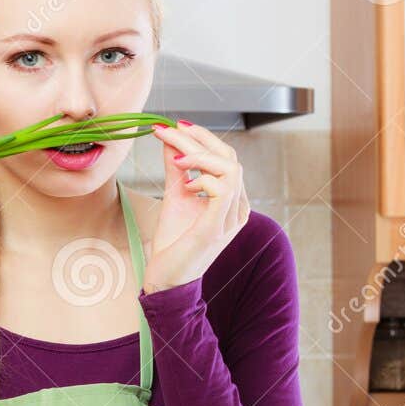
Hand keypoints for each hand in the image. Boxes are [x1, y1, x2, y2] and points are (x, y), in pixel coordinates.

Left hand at [142, 120, 251, 292]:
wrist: (166, 279)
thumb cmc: (173, 242)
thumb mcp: (175, 195)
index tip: (175, 126)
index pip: (226, 158)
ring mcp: (230, 219)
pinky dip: (203, 178)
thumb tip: (171, 137)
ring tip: (176, 159)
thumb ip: (177, 168)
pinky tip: (186, 184)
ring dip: (201, 156)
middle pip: (230, 158)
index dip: (203, 137)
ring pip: (231, 169)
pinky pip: (223, 190)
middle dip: (199, 139)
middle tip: (170, 130)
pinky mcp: (216, 228)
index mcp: (232, 200)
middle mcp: (237, 208)